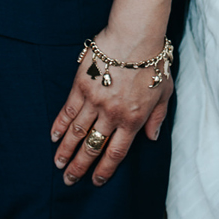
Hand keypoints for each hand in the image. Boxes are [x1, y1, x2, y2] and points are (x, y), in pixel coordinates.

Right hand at [51, 33, 172, 186]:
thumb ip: (157, 117)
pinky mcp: (81, 85)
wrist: (135, 37)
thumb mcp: (165, 93)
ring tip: (58, 164)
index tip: (95, 181)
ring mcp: (95, 101)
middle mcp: (112, 115)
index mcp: (133, 120)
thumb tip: (152, 137)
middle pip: (93, 147)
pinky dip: (60, 125)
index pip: (116, 153)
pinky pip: (68, 110)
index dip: (104, 170)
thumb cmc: (153, 63)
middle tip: (69, 180)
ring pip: (77, 132)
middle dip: (80, 166)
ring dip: (66, 151)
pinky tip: (54, 136)